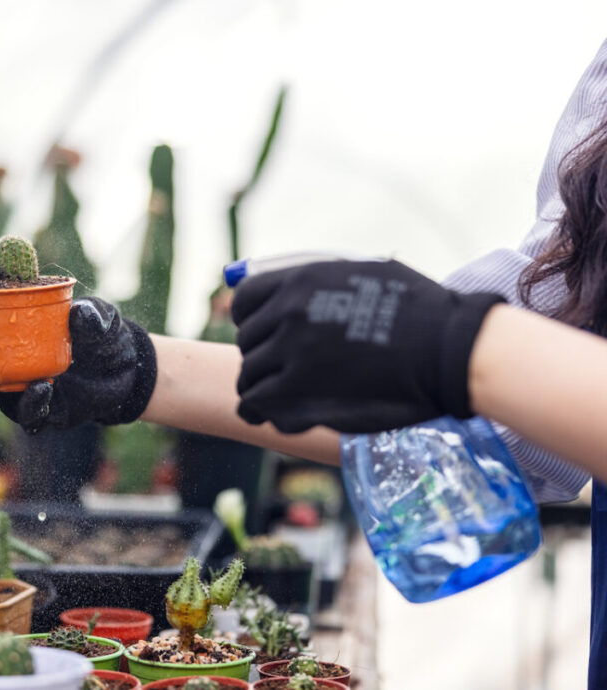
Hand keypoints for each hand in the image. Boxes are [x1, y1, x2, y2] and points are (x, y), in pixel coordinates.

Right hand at [0, 287, 156, 432]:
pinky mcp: (33, 411)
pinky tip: (41, 391)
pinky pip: (22, 414)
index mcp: (5, 317)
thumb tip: (80, 314)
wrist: (126, 373)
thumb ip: (93, 315)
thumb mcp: (103, 318)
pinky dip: (28, 404)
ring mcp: (12, 385)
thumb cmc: (102, 333)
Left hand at [230, 259, 504, 433]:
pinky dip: (269, 413)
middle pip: (248, 342)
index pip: (245, 301)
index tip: (268, 336)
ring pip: (249, 377)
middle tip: (289, 374)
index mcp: (301, 280)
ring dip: (265, 390)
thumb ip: (321, 282)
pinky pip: (259, 404)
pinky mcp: (300, 391)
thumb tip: (289, 289)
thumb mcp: (365, 274)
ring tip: (289, 400)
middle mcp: (288, 312)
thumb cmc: (420, 312)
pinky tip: (290, 417)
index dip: (253, 321)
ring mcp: (292, 351)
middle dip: (265, 358)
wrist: (450, 350)